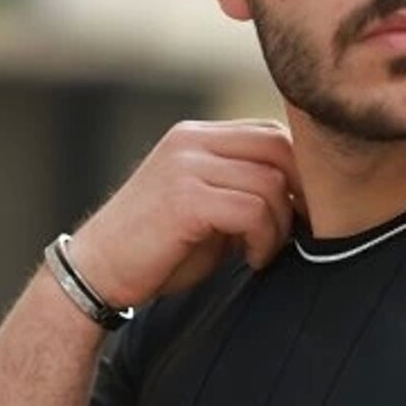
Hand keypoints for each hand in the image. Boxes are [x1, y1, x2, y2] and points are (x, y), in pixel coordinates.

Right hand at [68, 119, 305, 311]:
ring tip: (263, 251)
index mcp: (196, 138)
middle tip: (302, 231)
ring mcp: (186, 166)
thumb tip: (303, 201)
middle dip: (303, 192)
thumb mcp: (206, 211)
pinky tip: (251, 258)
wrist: (98, 273)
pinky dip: (263, 239)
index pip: (270, 132)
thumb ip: (243, 194)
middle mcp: (191, 141)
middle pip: (279, 147)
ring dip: (280, 225)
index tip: (306, 212)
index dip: (300, 172)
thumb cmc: (157, 251)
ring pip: (270, 182)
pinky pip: (252, 210)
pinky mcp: (185, 198)